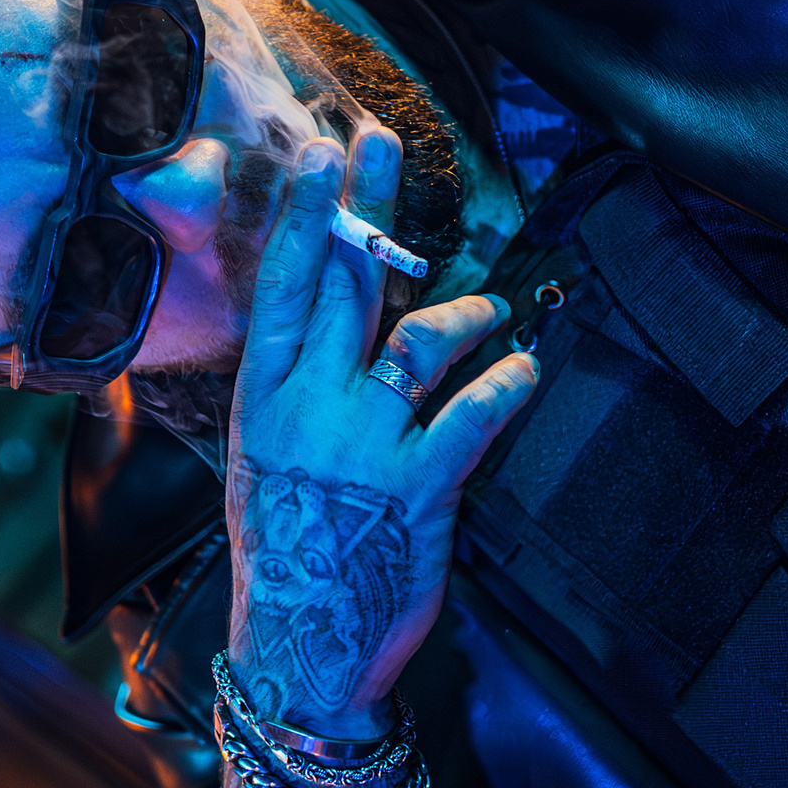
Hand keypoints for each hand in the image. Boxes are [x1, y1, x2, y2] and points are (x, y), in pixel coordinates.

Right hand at [226, 127, 539, 738]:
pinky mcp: (420, 485)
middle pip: (343, 282)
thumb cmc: (286, 546)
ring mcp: (363, 443)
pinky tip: (525, 369)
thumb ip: (294, 388)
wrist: (301, 646)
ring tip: (492, 314)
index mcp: (262, 397)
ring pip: (420, 337)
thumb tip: (328, 324)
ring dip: (466, 313)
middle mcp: (306, 406)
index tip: (318, 153)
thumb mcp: (262, 457)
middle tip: (380, 142)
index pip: (281, 286)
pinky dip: (507, 382)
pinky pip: (473, 411)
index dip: (301, 213)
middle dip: (365, 206)